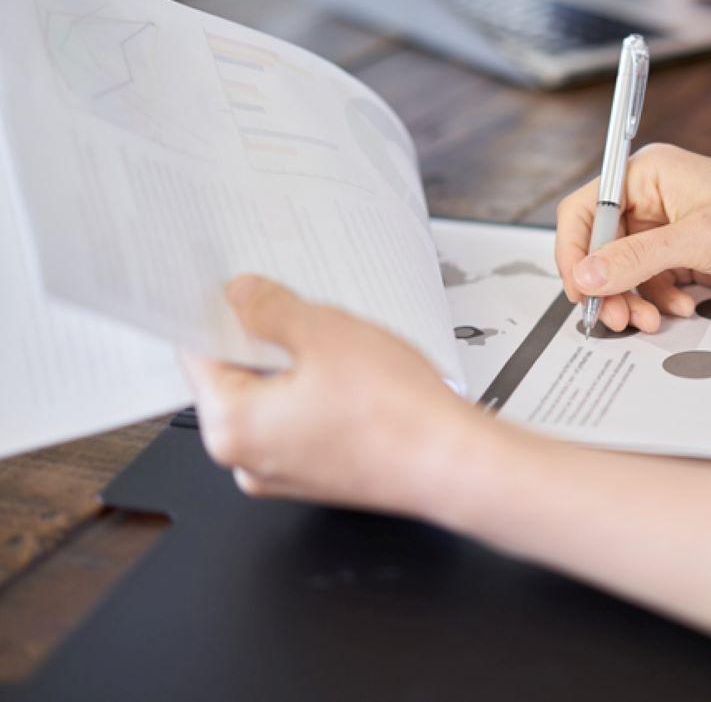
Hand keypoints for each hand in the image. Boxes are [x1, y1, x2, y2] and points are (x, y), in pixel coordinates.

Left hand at [181, 275, 500, 517]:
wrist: (453, 464)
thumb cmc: (395, 414)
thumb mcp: (323, 333)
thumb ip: (270, 309)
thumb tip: (243, 297)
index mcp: (231, 428)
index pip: (199, 354)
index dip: (218, 314)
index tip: (236, 291)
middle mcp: (247, 461)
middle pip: (237, 379)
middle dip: (268, 341)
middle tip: (310, 318)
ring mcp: (283, 474)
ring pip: (274, 400)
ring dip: (299, 368)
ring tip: (346, 353)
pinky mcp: (319, 476)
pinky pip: (302, 423)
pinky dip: (320, 396)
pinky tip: (359, 381)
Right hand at [555, 143, 710, 332]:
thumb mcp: (698, 240)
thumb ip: (636, 259)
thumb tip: (584, 276)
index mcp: (647, 174)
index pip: (584, 209)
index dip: (573, 250)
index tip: (578, 289)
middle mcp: (651, 200)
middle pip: (600, 247)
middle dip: (606, 286)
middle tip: (613, 318)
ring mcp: (667, 231)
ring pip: (623, 272)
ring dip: (631, 300)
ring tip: (649, 321)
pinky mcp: (684, 257)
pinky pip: (650, 285)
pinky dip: (658, 302)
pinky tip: (683, 309)